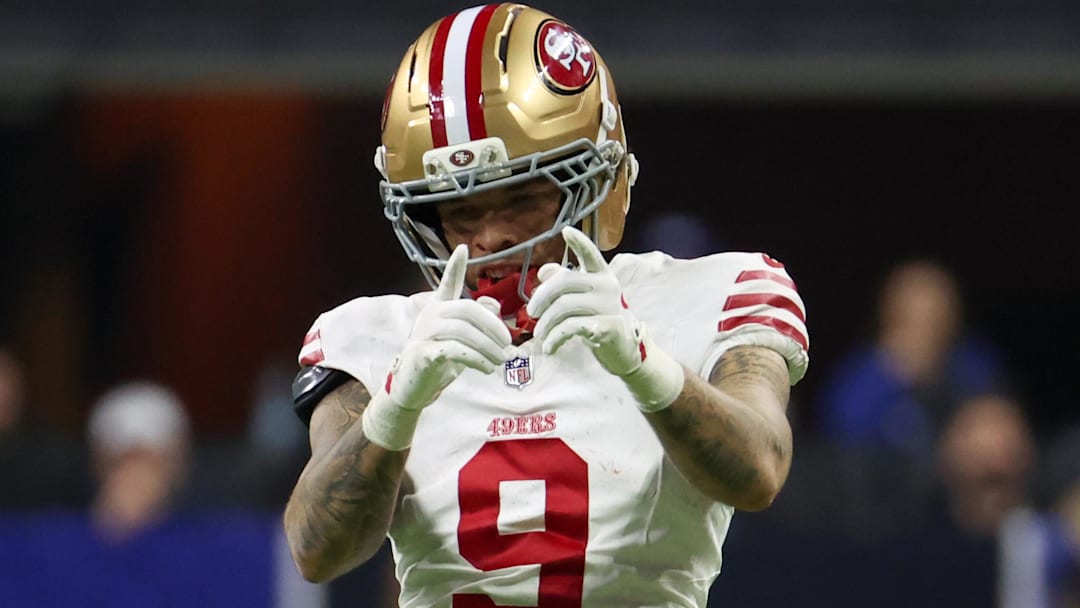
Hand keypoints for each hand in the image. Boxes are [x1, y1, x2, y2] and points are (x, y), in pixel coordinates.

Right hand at [363, 244, 510, 448]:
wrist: (414, 388)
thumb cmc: (440, 361)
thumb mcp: (462, 340)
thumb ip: (477, 322)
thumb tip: (493, 305)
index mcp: (438, 308)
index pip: (447, 282)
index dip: (454, 266)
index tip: (462, 248)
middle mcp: (429, 316)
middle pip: (467, 310)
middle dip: (493, 327)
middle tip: (508, 344)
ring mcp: (424, 333)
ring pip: (463, 331)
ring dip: (488, 347)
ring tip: (501, 360)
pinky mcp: (423, 353)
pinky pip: (454, 351)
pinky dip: (476, 359)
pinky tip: (487, 368)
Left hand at [526, 227, 683, 410]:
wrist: (626, 351)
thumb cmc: (600, 320)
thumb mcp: (584, 299)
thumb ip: (565, 283)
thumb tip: (544, 271)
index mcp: (602, 275)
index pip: (591, 253)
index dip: (579, 241)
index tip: (566, 231)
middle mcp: (607, 286)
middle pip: (564, 282)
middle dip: (541, 297)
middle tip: (531, 313)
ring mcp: (608, 306)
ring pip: (564, 307)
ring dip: (546, 323)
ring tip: (540, 336)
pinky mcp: (606, 327)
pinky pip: (570, 328)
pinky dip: (554, 338)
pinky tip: (550, 347)